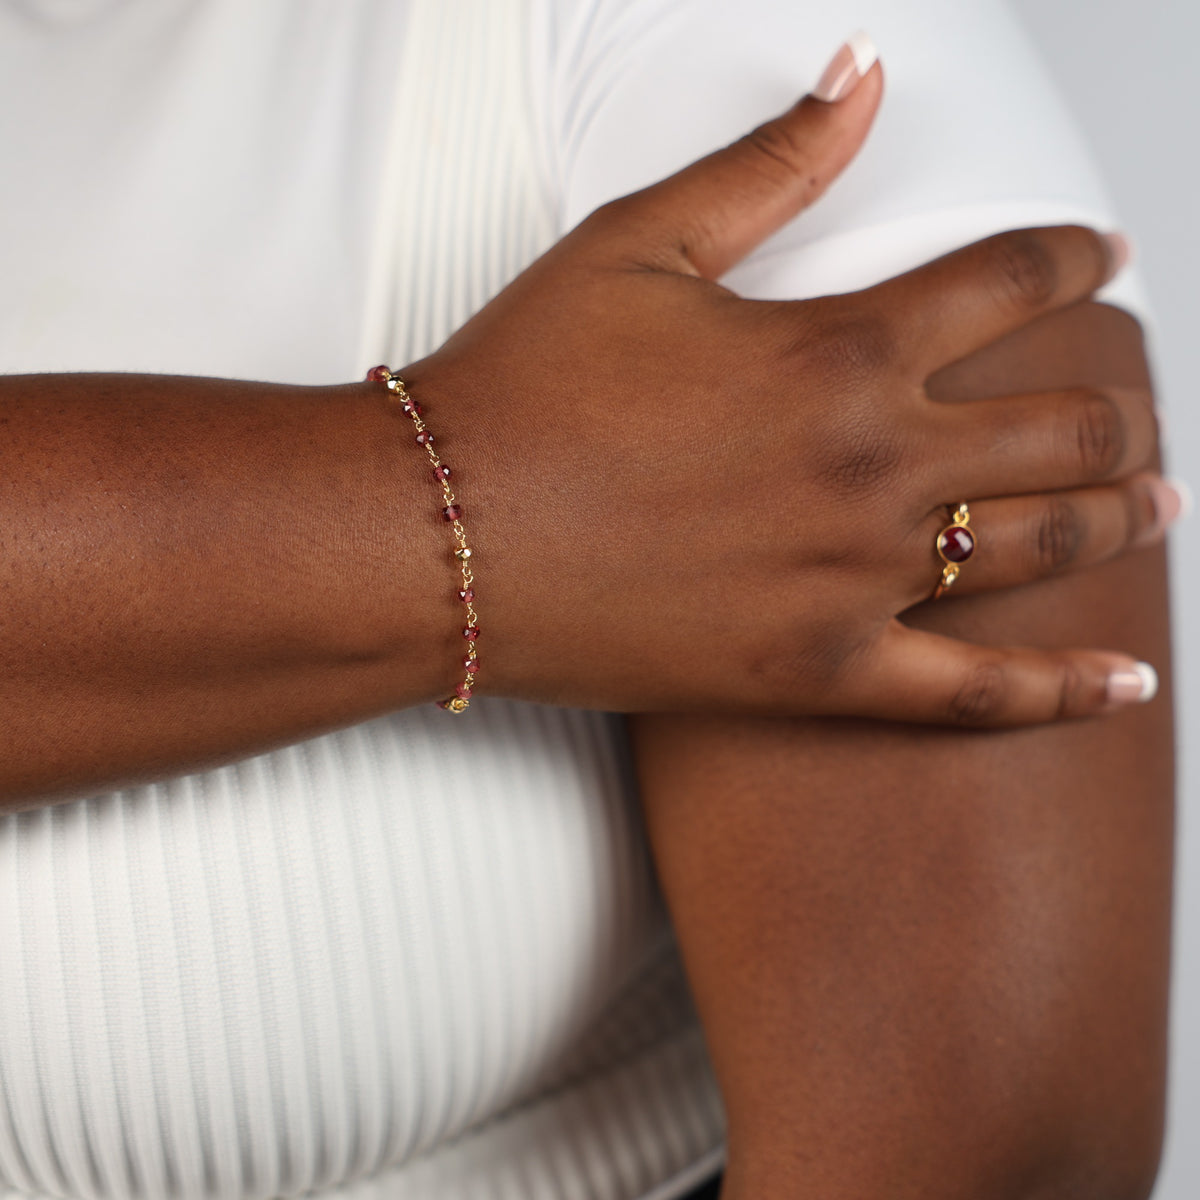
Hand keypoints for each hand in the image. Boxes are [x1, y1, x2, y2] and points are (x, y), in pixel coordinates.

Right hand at [402, 47, 1167, 724]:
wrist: (443, 533)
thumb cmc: (524, 390)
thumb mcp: (637, 244)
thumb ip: (769, 165)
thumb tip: (860, 77)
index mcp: (839, 349)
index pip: (1009, 284)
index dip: (1070, 259)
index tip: (1099, 256)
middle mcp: (872, 464)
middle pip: (1058, 426)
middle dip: (1117, 406)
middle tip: (1139, 405)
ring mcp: (854, 579)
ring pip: (1039, 546)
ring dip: (1118, 516)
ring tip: (1159, 501)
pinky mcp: (816, 672)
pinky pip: (969, 695)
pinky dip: (1060, 694)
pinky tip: (1129, 684)